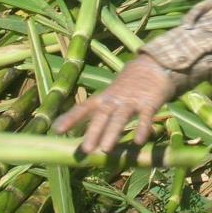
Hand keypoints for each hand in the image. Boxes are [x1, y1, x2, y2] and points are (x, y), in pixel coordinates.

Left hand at [53, 54, 176, 153]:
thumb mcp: (113, 93)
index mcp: (105, 97)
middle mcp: (116, 98)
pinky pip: (146, 116)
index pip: (85, 107)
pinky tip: (139, 141)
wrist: (155, 63)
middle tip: (86, 149)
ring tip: (106, 149)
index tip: (56, 130)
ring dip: (113, 132)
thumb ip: (101, 110)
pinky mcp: (150, 101)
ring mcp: (133, 99)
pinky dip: (143, 127)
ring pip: (121, 116)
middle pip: (102, 114)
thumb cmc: (130, 83)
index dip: (71, 118)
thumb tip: (82, 130)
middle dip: (93, 131)